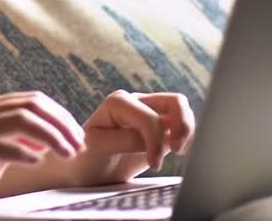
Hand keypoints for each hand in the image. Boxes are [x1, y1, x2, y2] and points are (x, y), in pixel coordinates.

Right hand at [0, 92, 86, 211]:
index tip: (77, 136)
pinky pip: (1, 146)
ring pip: (21, 120)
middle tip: (78, 145)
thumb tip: (46, 144)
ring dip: (51, 136)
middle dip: (62, 124)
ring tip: (66, 154)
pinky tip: (36, 163)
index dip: (60, 115)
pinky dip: (24, 152)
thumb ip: (16, 144)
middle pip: (32, 105)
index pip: (33, 100)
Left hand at [71, 90, 195, 186]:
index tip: (154, 165)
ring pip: (182, 109)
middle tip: (178, 150)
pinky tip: (176, 151)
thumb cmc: (86, 156)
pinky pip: (182, 124)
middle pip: (174, 102)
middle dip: (183, 125)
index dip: (155, 141)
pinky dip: (187, 136)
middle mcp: (136, 103)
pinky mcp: (159, 128)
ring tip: (179, 150)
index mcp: (118, 103)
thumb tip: (155, 138)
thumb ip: (126, 140)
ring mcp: (149, 113)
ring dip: (187, 128)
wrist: (84, 170)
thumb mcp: (99, 148)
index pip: (149, 118)